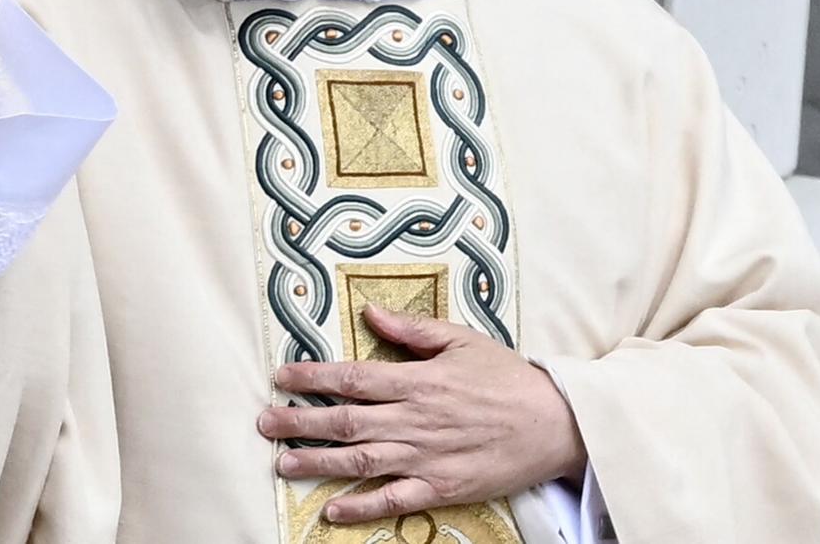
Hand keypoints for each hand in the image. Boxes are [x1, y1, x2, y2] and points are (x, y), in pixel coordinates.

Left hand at [257, 306, 586, 524]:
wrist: (555, 424)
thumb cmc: (508, 377)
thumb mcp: (462, 340)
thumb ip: (412, 329)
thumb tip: (369, 311)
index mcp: (418, 380)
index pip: (352, 377)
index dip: (312, 377)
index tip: (281, 376)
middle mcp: (415, 420)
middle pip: (345, 421)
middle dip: (300, 421)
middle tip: (264, 421)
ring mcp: (426, 457)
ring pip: (360, 461)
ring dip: (318, 463)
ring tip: (283, 463)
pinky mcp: (441, 488)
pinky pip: (393, 500)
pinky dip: (361, 506)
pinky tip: (331, 509)